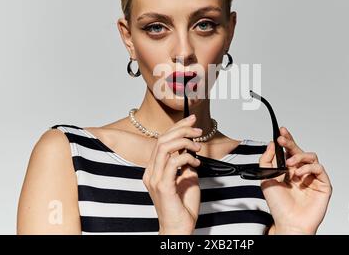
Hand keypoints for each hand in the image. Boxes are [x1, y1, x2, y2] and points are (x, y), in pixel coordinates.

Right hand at [142, 114, 202, 234]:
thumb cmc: (182, 206)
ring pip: (164, 147)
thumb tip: (190, 149)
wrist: (179, 227)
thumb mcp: (186, 178)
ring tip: (197, 147)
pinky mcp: (162, 186)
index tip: (191, 120)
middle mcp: (151, 172)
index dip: (177, 128)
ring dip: (184, 142)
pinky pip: (173, 163)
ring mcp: (155, 179)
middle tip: (197, 128)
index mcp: (154, 169)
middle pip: (162, 140)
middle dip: (181, 129)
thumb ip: (185, 163)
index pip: (162, 141)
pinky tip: (195, 163)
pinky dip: (186, 158)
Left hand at [259, 127, 331, 233]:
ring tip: (289, 165)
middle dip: (290, 143)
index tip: (281, 131)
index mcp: (288, 170)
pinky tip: (299, 174)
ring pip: (311, 156)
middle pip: (299, 151)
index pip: (288, 151)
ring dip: (299, 157)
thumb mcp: (265, 178)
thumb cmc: (278, 205)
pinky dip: (309, 167)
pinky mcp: (323, 184)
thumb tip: (272, 144)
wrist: (288, 222)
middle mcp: (300, 172)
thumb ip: (266, 160)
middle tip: (283, 139)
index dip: (286, 140)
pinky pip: (319, 168)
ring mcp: (312, 178)